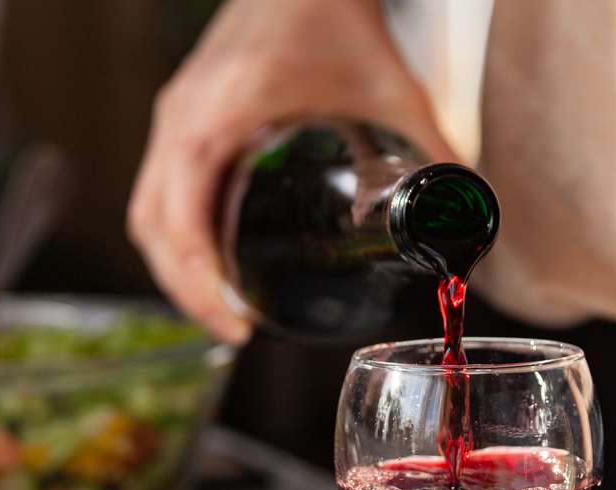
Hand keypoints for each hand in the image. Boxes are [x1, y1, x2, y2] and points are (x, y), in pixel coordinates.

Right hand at [128, 0, 457, 343]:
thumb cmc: (336, 14)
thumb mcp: (393, 88)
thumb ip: (435, 152)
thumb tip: (466, 222)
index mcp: (215, 113)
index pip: (179, 215)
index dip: (198, 280)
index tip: (235, 324)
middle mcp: (182, 116)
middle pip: (152, 224)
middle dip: (187, 288)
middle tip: (236, 332)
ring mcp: (177, 114)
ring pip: (149, 209)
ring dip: (177, 266)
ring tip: (224, 309)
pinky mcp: (185, 114)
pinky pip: (160, 187)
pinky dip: (178, 233)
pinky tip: (215, 261)